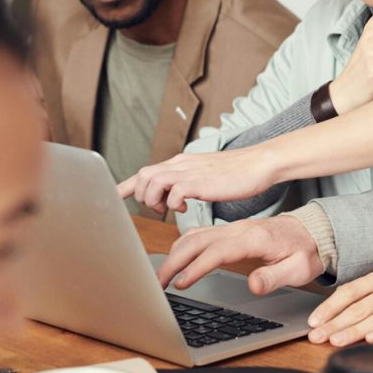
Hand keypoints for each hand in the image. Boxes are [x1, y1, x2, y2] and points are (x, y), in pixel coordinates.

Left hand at [117, 144, 275, 215]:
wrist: (259, 164)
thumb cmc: (238, 173)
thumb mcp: (206, 175)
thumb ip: (188, 181)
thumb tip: (177, 195)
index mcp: (181, 163)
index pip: (144, 172)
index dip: (125, 187)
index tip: (113, 199)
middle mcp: (181, 164)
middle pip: (142, 176)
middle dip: (142, 196)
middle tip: (158, 208)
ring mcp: (189, 171)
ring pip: (152, 183)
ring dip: (154, 201)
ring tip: (169, 209)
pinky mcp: (200, 182)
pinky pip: (173, 194)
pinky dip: (173, 204)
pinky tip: (186, 208)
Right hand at [156, 214, 323, 293]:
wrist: (315, 232)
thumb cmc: (306, 251)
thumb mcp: (298, 268)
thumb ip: (275, 277)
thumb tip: (252, 285)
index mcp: (255, 237)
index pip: (217, 251)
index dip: (196, 267)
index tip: (181, 283)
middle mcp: (240, 229)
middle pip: (198, 240)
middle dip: (174, 261)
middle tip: (158, 284)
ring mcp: (234, 228)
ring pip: (195, 235)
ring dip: (175, 254)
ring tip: (161, 276)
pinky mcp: (231, 232)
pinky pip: (201, 234)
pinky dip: (183, 246)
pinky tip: (177, 260)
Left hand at [307, 256, 372, 345]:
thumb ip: (371, 290)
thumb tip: (342, 306)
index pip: (351, 291)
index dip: (330, 306)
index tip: (314, 320)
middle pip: (360, 307)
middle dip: (335, 323)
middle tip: (316, 336)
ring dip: (354, 331)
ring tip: (335, 341)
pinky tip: (371, 340)